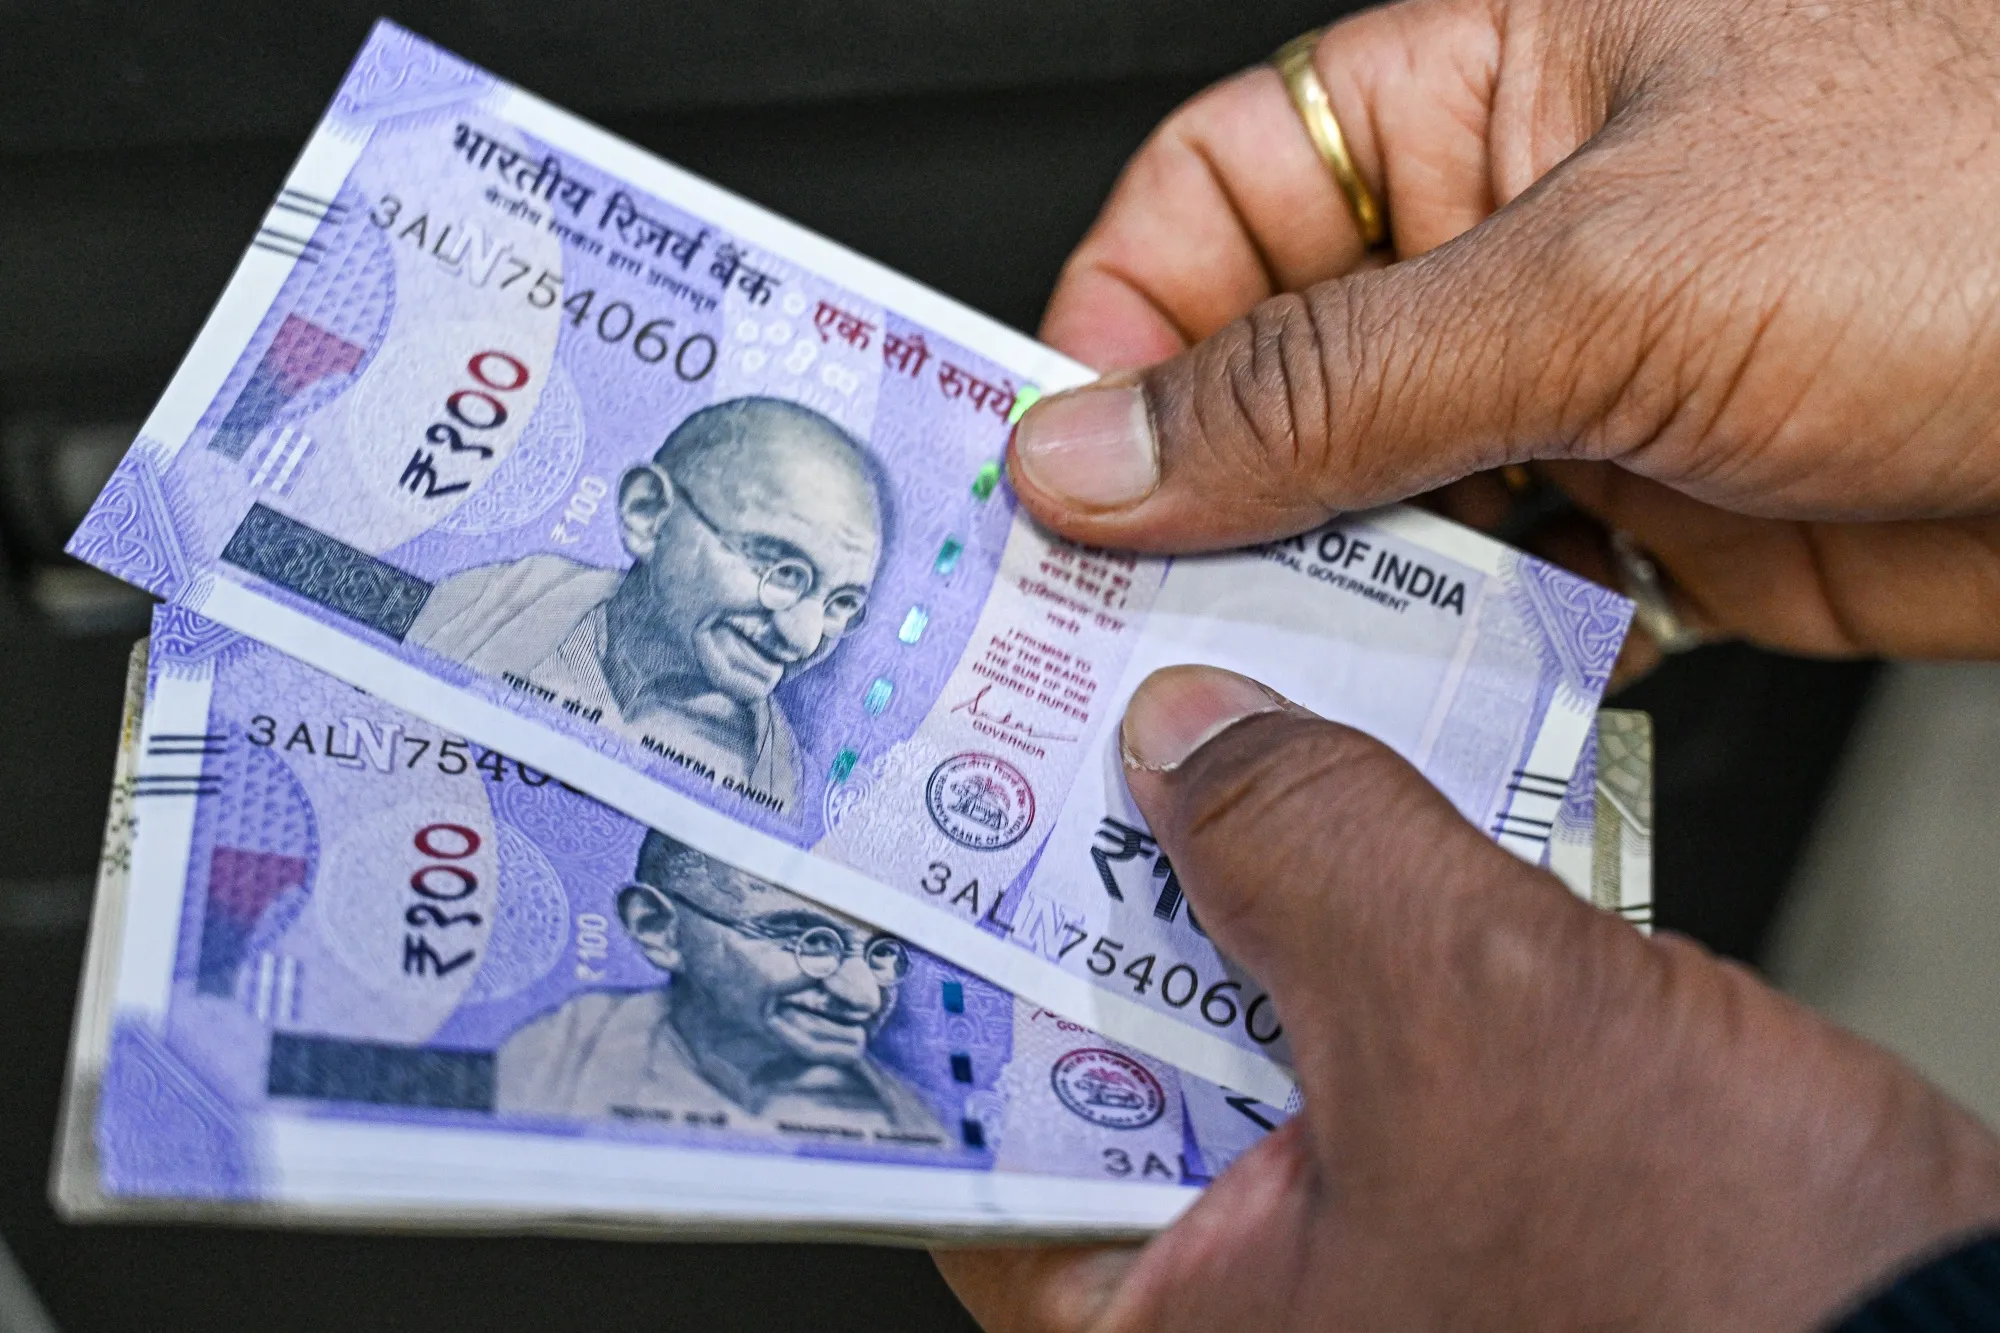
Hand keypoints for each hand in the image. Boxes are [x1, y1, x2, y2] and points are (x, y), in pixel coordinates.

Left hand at [934, 666, 1999, 1330]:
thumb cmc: (1736, 1299)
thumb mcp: (1480, 1018)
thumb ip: (1309, 847)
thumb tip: (1190, 731)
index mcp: (1172, 1318)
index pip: (967, 1125)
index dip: (943, 951)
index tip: (919, 808)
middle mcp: (1241, 1290)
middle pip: (1097, 1039)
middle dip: (1099, 875)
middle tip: (1055, 715)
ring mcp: (1346, 1231)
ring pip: (1235, 1010)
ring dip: (1239, 869)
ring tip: (1192, 717)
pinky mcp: (1451, 1170)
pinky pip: (1352, 1013)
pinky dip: (1353, 907)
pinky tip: (1353, 796)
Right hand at [1010, 0, 1999, 658]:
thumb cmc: (1983, 200)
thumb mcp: (1602, 277)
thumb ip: (1328, 379)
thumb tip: (1100, 442)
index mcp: (1475, 103)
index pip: (1209, 206)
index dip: (1111, 334)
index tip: (1052, 471)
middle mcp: (1506, 251)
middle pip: (1266, 377)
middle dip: (1193, 500)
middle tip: (1117, 618)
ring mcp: (1576, 396)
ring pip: (1366, 509)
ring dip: (1315, 602)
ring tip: (1264, 683)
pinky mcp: (1652, 526)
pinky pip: (1488, 605)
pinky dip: (1444, 667)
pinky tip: (1419, 710)